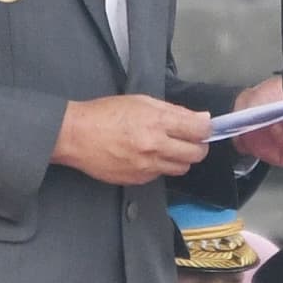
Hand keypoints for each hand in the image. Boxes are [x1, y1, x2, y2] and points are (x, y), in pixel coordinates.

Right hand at [50, 94, 212, 185]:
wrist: (76, 135)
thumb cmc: (105, 114)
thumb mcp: (141, 102)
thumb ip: (173, 111)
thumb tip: (199, 118)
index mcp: (157, 122)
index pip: (199, 130)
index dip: (205, 128)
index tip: (202, 127)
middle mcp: (155, 146)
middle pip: (196, 153)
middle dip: (198, 146)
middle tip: (189, 139)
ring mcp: (147, 166)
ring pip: (181, 168)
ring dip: (180, 158)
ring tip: (168, 148)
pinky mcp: (138, 179)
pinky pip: (160, 175)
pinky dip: (160, 166)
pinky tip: (148, 156)